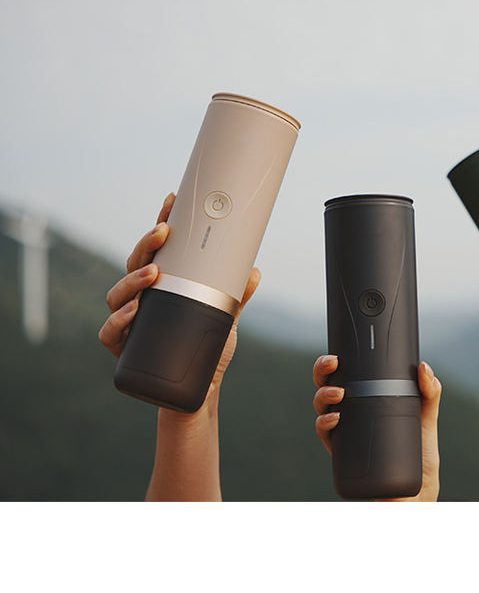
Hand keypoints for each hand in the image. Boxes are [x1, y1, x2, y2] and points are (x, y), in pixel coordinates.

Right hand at [98, 191, 260, 409]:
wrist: (198, 391)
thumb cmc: (205, 347)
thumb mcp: (225, 318)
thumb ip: (237, 297)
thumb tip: (254, 271)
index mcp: (163, 285)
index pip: (158, 250)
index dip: (161, 223)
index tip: (171, 201)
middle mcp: (141, 298)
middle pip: (135, 264)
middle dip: (147, 245)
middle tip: (163, 233)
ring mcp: (129, 321)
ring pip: (116, 293)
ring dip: (132, 280)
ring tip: (153, 274)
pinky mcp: (123, 348)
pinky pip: (110, 332)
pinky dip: (118, 320)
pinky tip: (132, 312)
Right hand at [313, 355, 441, 501]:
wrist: (416, 487)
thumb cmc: (419, 450)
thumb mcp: (426, 416)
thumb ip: (429, 391)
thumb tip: (424, 367)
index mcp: (366, 397)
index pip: (345, 374)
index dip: (334, 361)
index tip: (337, 352)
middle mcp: (351, 411)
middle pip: (326, 386)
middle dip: (322, 371)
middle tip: (333, 364)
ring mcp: (345, 431)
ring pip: (321, 407)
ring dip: (323, 396)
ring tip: (339, 393)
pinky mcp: (343, 452)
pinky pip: (326, 435)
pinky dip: (325, 424)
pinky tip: (336, 418)